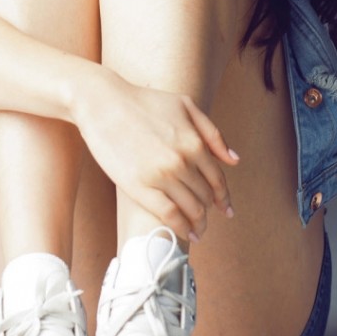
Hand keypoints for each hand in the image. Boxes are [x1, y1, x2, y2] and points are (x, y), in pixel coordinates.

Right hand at [72, 67, 237, 240]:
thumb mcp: (185, 106)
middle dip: (210, 209)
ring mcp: (161, 176)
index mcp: (194, 142)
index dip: (224, 197)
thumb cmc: (143, 102)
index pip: (217, 179)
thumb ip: (212, 133)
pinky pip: (169, 215)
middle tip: (207, 218)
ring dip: (199, 223)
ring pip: (191, 209)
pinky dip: (181, 228)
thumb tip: (234, 160)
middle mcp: (182, 161)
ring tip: (198, 230)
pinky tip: (185, 233)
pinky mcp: (139, 188)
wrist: (102, 103)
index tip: (226, 209)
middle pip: (206, 196)